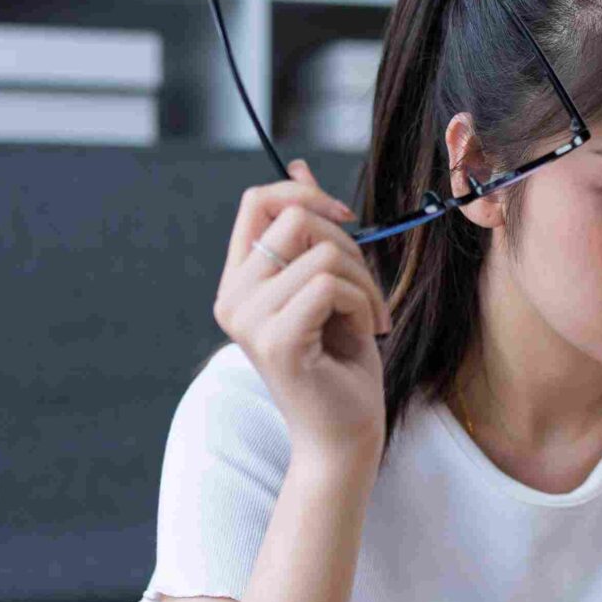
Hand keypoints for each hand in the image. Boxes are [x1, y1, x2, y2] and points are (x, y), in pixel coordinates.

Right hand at [213, 159, 392, 469]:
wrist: (345, 436)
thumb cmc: (341, 365)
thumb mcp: (329, 286)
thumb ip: (310, 232)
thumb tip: (299, 164)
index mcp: (239, 282)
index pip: (255, 200)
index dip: (304, 192)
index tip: (346, 217)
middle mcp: (232, 298)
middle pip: (294, 217)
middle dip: (349, 244)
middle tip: (367, 291)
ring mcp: (249, 321)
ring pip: (320, 252)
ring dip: (364, 282)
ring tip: (370, 320)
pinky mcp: (276, 342)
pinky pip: (330, 286)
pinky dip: (363, 305)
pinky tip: (362, 337)